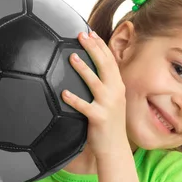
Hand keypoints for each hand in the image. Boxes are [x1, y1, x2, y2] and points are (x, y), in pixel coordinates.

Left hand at [61, 31, 129, 157]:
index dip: (101, 45)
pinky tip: (63, 93)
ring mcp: (109, 105)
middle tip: (81, 35)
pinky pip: (84, 106)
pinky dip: (74, 99)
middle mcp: (116, 93)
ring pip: (95, 82)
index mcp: (118, 87)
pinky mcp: (99, 118)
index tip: (90, 32)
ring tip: (71, 57)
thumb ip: (104, 86)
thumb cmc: (108, 124)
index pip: (110, 61)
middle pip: (105, 65)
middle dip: (93, 48)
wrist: (115, 149)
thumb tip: (89, 71)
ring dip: (83, 68)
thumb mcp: (111, 101)